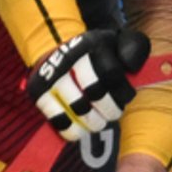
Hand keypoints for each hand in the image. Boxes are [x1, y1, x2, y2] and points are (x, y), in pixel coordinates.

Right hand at [28, 29, 149, 140]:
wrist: (55, 49)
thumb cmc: (95, 53)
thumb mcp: (117, 41)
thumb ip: (133, 48)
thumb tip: (131, 68)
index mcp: (92, 43)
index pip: (112, 74)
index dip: (123, 92)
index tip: (126, 98)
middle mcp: (69, 56)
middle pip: (95, 93)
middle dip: (109, 109)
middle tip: (113, 114)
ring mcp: (51, 74)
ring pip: (79, 108)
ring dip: (93, 122)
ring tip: (98, 122)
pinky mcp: (37, 90)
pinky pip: (57, 118)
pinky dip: (72, 130)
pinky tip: (80, 130)